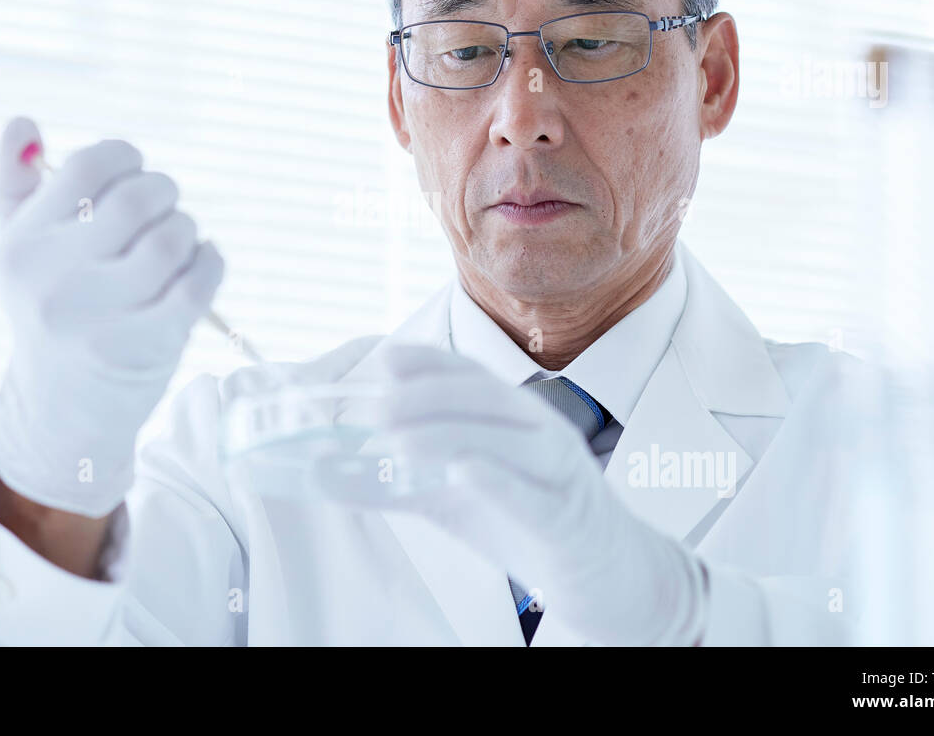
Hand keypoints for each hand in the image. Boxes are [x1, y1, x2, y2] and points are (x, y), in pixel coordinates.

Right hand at [0, 117, 224, 516]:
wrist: (62, 406)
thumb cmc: (51, 304)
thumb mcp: (20, 246)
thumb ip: (13, 181)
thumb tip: (22, 123)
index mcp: (22, 243)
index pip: (85, 167)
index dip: (124, 157)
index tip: (132, 170)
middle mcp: (53, 279)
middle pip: (135, 201)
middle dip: (163, 192)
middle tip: (163, 206)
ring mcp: (100, 317)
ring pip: (170, 241)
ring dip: (186, 230)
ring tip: (178, 240)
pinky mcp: (145, 346)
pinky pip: (198, 284)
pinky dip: (210, 262)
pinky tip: (200, 262)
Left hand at [313, 343, 706, 645]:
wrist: (608, 574)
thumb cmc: (528, 522)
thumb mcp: (454, 499)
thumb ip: (395, 483)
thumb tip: (324, 474)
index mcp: (514, 418)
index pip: (472, 376)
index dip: (431, 363)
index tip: (387, 359)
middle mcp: (542, 433)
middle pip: (488, 398)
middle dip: (429, 396)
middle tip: (376, 410)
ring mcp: (561, 473)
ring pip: (511, 440)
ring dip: (453, 434)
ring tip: (399, 442)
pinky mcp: (570, 520)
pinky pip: (535, 495)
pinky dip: (499, 480)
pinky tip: (465, 472)